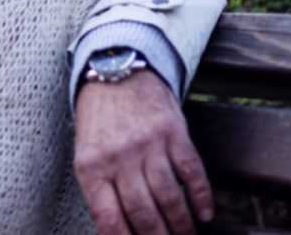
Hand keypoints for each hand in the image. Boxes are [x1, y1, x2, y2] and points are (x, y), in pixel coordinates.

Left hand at [73, 69, 213, 234]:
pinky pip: (192, 173)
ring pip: (170, 198)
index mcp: (91, 167)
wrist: (116, 72)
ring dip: (182, 225)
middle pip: (143, 213)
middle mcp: (119, 158)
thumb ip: (100, 189)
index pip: (109, 219)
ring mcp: (148, 145)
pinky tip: (204, 214)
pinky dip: (201, 198)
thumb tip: (118, 229)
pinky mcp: (173, 133)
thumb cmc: (99, 120)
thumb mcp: (86, 154)